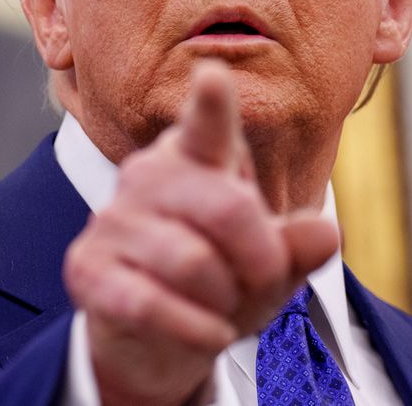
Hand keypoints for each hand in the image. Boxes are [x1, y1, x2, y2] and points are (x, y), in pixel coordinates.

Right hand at [62, 61, 338, 405]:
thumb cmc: (215, 285)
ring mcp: (111, 219)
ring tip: (221, 307)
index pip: (207, 127)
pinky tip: (207, 333)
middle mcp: (146, 176)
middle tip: (264, 282)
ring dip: (225, 302)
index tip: (214, 75)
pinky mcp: (87, 268)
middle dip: (262, 260)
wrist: (152, 336)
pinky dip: (194, 330)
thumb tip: (324, 232)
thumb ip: (295, 247)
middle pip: (229, 209)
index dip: (211, 104)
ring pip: (193, 263)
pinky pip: (151, 303)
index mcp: (194, 159)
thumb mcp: (267, 267)